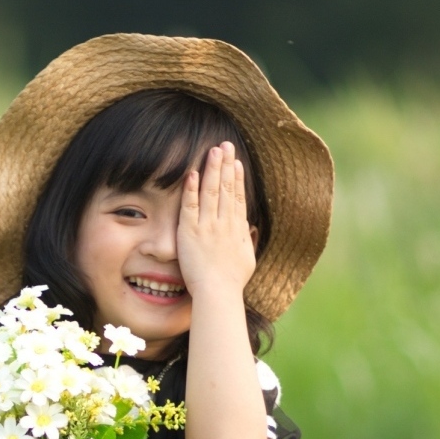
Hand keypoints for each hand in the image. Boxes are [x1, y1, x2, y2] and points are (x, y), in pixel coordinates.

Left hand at [175, 141, 257, 305]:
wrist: (219, 293)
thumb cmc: (232, 283)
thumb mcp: (247, 259)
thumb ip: (246, 241)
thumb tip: (249, 229)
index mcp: (237, 229)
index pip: (238, 198)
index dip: (237, 179)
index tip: (237, 163)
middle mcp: (224, 223)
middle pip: (226, 188)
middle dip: (226, 165)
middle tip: (226, 145)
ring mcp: (207, 226)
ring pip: (211, 191)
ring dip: (212, 169)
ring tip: (213, 151)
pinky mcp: (190, 232)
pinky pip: (190, 206)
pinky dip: (192, 189)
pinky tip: (193, 173)